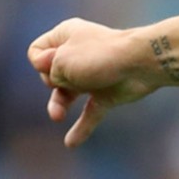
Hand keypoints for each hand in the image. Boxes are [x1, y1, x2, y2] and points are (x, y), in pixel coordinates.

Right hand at [27, 18, 157, 146]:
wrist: (142, 63)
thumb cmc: (99, 56)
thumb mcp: (61, 60)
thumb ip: (48, 71)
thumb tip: (56, 79)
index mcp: (66, 35)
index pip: (36, 50)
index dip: (40, 62)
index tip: (53, 64)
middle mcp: (79, 53)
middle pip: (50, 73)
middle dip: (53, 81)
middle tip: (71, 78)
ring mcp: (93, 74)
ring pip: (66, 95)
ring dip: (58, 106)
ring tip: (58, 116)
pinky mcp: (107, 93)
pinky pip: (90, 113)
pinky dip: (82, 127)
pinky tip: (71, 142)